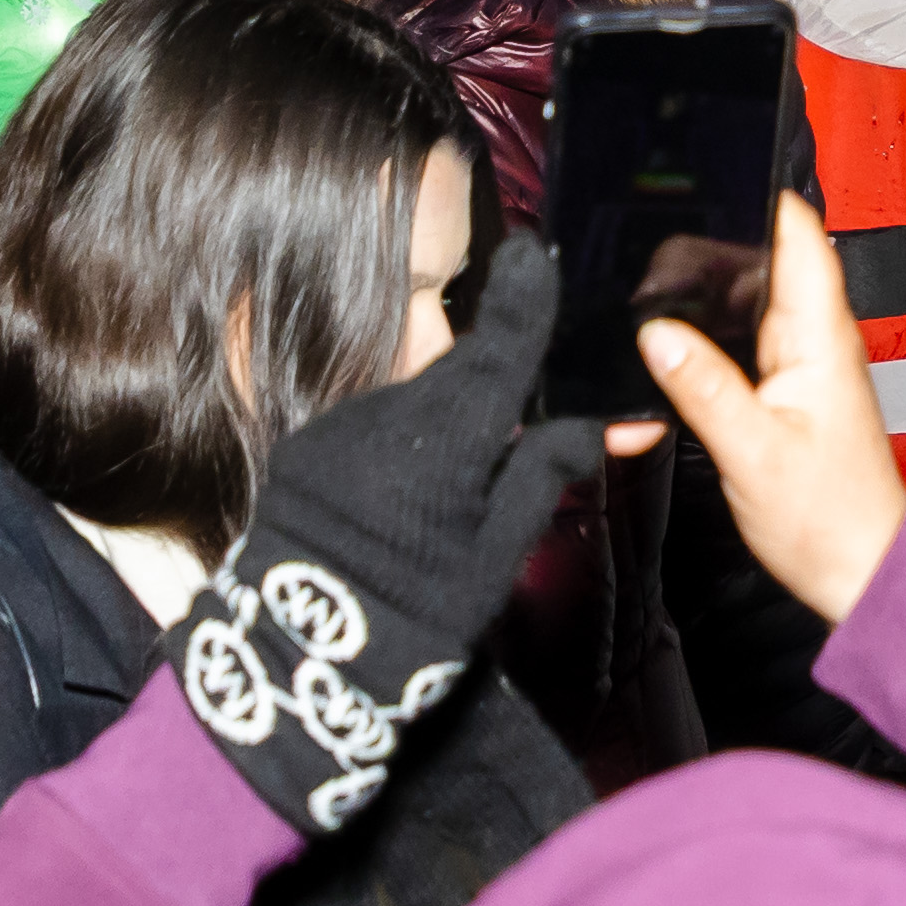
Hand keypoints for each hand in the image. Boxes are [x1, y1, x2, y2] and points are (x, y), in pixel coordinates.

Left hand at [172, 235, 620, 839]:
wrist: (305, 655)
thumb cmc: (421, 611)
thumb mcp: (498, 554)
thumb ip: (543, 475)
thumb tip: (600, 426)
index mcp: (451, 437)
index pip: (500, 350)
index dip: (522, 299)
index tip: (531, 250)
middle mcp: (392, 412)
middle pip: (459, 379)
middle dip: (488, 394)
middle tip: (504, 451)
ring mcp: (341, 423)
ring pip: (414, 403)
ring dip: (438, 429)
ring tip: (437, 502)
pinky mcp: (307, 443)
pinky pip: (370, 426)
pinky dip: (394, 448)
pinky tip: (392, 502)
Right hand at [642, 189, 905, 627]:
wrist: (862, 573)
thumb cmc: (830, 520)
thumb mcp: (753, 452)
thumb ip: (704, 388)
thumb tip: (657, 334)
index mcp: (820, 337)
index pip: (800, 236)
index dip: (761, 195)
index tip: (711, 172)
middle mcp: (815, 340)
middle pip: (763, 261)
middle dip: (708, 247)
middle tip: (650, 242)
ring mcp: (802, 364)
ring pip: (747, 303)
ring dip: (704, 297)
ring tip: (647, 290)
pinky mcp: (786, 391)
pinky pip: (743, 344)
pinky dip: (708, 340)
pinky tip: (674, 348)